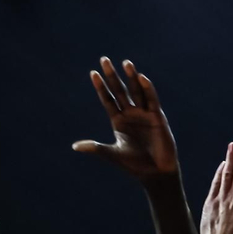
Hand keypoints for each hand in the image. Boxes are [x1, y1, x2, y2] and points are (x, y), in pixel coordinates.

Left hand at [72, 57, 178, 181]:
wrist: (154, 173)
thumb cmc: (134, 165)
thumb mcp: (112, 154)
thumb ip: (95, 148)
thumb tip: (75, 146)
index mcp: (118, 121)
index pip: (108, 99)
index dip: (101, 87)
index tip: (93, 73)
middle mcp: (130, 114)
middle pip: (120, 90)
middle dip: (112, 76)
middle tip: (104, 59)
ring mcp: (144, 114)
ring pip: (136, 92)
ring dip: (131, 77)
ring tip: (125, 63)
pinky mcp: (157, 117)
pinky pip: (152, 100)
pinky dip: (147, 89)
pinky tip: (141, 78)